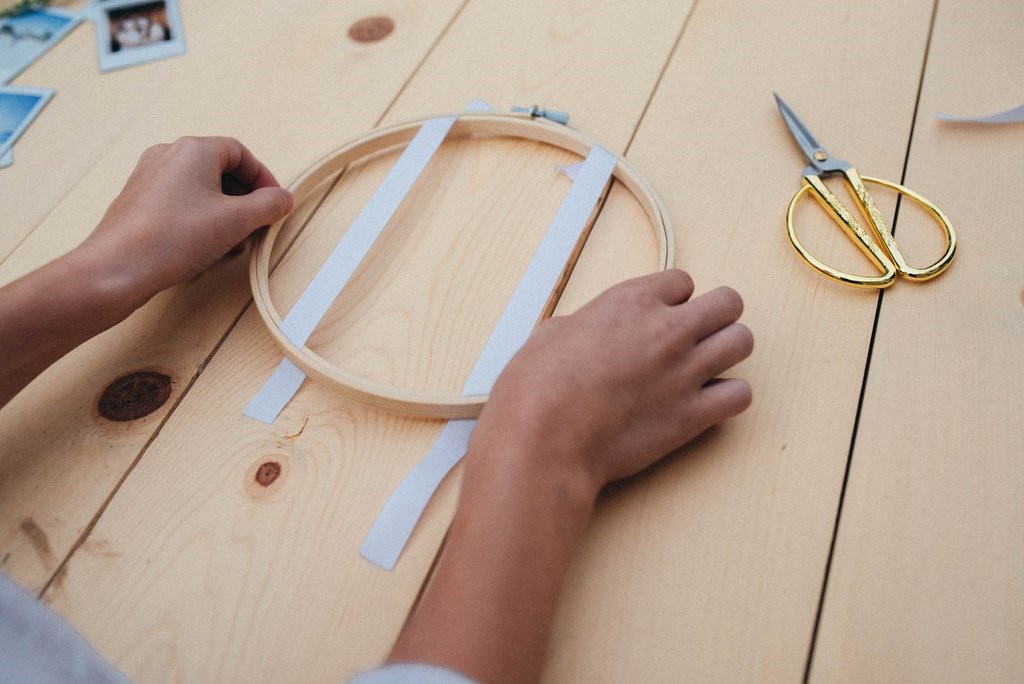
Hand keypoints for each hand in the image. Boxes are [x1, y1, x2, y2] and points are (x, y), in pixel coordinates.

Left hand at [81, 136, 293, 302]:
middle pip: (221, 171)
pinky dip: (200, 220)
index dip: (263, 179)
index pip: (241, 154)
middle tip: (257, 226)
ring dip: (224, 213)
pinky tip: (204, 248)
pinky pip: (181, 203)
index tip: (275, 203)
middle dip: (244, 200)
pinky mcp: (139, 202)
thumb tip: (283, 198)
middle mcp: (168, 156)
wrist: (118, 269)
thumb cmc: (173, 238)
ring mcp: (150, 178)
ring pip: (201, 189)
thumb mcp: (236, 221)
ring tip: (232, 243)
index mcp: (193, 150)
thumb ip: (268, 206)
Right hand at [390, 270, 752, 681]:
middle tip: (697, 336)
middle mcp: (667, 330)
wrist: (543, 440)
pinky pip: (741, 395)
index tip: (662, 316)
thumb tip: (589, 334)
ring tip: (706, 367)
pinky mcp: (693, 416)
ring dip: (728, 351)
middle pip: (728, 303)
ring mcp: (685, 372)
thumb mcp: (552, 334)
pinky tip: (707, 404)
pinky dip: (729, 398)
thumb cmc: (535, 388)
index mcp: (631, 301)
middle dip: (716, 316)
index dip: (672, 300)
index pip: (682, 281)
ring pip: (743, 342)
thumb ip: (586, 326)